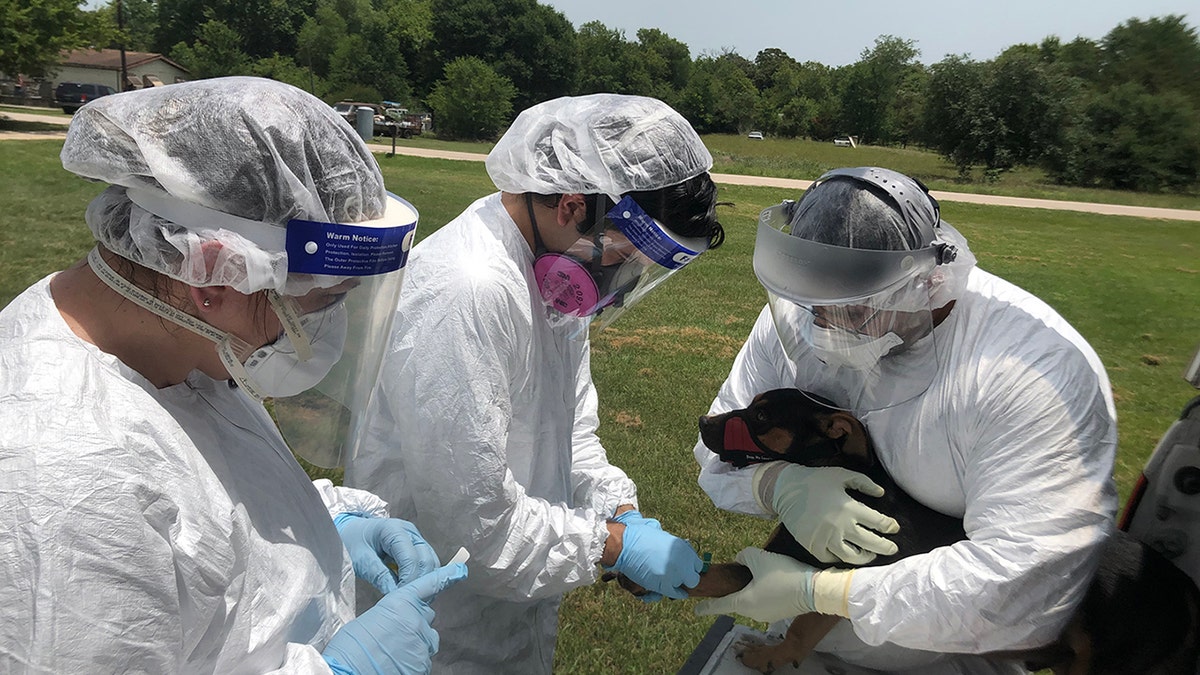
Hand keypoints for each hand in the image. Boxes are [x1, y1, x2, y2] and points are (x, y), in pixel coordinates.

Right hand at [323, 561, 467, 674]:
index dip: (446, 576)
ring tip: (393, 653)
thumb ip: (393, 613)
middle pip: (426, 616)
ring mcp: (422, 642)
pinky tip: (396, 665)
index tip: (460, 569)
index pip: (429, 584)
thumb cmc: (351, 645)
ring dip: (416, 643)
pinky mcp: (423, 663)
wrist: (348, 670)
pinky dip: (413, 661)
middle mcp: (416, 619)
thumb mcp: (372, 618)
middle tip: (396, 635)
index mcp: (401, 602)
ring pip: (427, 639)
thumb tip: (400, 620)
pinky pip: (424, 659)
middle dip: (416, 622)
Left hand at [334, 513, 439, 593]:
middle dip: (419, 581)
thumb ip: (378, 575)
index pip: (411, 559)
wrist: (351, 533)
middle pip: (426, 559)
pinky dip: (421, 577)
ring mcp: (415, 538)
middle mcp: (410, 531)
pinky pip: (427, 563)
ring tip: (409, 596)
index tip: (399, 597)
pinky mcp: (417, 546)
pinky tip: (410, 588)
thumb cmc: (352, 543)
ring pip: (431, 562)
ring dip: (423, 580)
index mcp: (394, 530)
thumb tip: (395, 595)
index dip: (409, 580)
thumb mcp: (360, 560)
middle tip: (407, 600)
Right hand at [610, 511, 702, 600]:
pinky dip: (676, 594)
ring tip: (670, 580)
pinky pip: (674, 594)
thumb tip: (683, 550)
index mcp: (683, 548)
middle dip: (687, 577)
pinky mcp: (664, 585)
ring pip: (684, 586)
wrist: (626, 545)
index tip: (685, 568)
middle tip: (679, 576)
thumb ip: (676, 546)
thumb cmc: (641, 537)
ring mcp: (674, 574)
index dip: (690, 567)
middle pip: (694, 578)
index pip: (698, 564)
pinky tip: (676, 593)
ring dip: (677, 584)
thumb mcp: (664, 536)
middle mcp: (682, 562)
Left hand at [694, 547, 817, 622]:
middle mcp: (753, 613)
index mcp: (743, 603)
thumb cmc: (782, 574)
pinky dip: (762, 593)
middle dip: (734, 589)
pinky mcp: (779, 613)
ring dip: (751, 589)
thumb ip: (743, 556)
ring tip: (759, 574)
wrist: (815, 589)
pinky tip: (771, 580)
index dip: (706, 607)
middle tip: (734, 576)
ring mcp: (766, 615)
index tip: (695, 610)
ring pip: (752, 600)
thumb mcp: (758, 558)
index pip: (719, 605)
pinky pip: (764, 602)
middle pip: (737, 600)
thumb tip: (740, 560)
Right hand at [760, 463, 898, 564]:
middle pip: (871, 543)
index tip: (894, 527)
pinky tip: (847, 554)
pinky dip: (841, 558)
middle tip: (893, 548)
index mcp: (850, 508)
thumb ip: (864, 483)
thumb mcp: (842, 475)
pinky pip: (831, 558)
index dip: (890, 526)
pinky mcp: (813, 546)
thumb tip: (881, 494)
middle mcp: (841, 526)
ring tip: (871, 555)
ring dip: (866, 557)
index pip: (879, 523)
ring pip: (853, 556)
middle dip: (886, 547)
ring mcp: (826, 539)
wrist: (786, 489)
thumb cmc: (816, 480)